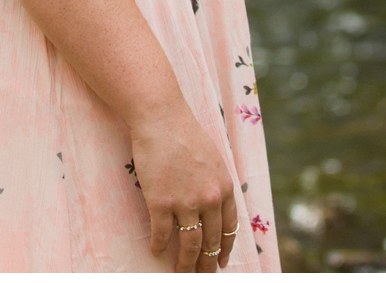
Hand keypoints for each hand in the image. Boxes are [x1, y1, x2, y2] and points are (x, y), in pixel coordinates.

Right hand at [129, 102, 237, 272]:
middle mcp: (209, 200)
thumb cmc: (185, 133)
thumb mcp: (214, 159)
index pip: (229, 229)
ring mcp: (185, 203)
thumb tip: (213, 204)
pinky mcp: (161, 203)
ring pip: (189, 245)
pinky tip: (156, 251)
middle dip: (206, 263)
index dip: (225, 249)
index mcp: (225, 189)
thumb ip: (216, 184)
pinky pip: (162, 234)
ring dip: (185, 264)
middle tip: (201, 275)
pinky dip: (159, 245)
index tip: (220, 261)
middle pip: (210, 242)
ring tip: (180, 273)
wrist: (161, 118)